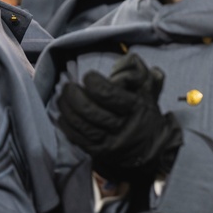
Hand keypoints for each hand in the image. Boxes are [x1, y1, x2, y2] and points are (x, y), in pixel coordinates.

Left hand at [56, 53, 182, 182]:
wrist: (149, 148)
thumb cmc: (145, 114)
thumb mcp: (150, 92)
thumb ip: (141, 74)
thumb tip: (132, 59)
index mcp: (136, 108)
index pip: (110, 95)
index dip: (95, 84)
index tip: (88, 77)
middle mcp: (123, 127)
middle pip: (91, 111)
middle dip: (74, 96)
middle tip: (68, 86)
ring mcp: (110, 142)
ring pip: (82, 125)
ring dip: (67, 109)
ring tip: (62, 97)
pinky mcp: (99, 152)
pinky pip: (78, 138)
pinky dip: (67, 126)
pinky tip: (62, 115)